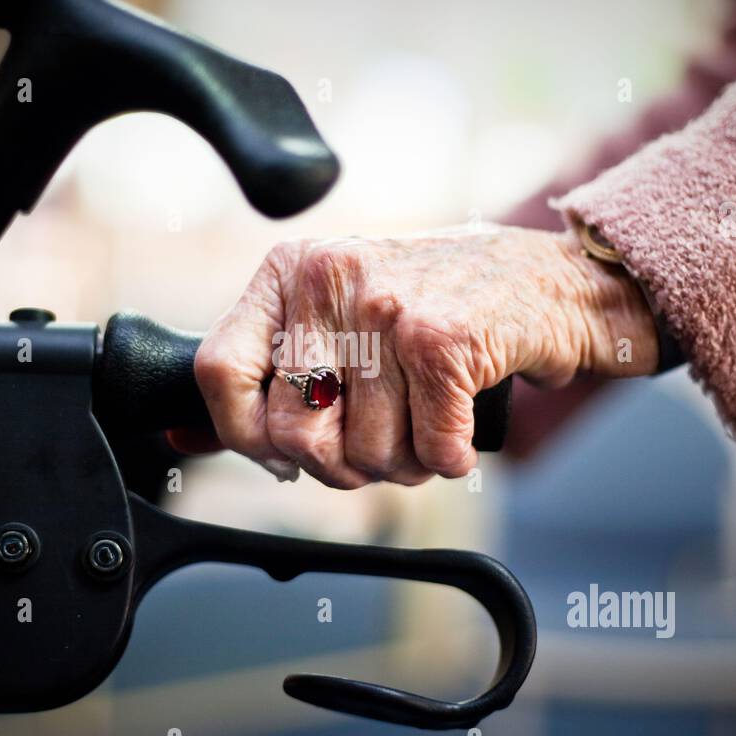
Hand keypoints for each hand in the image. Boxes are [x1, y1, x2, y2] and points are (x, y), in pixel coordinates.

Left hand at [187, 223, 656, 487]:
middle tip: (378, 444)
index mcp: (294, 271)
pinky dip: (449, 460)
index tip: (282, 453)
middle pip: (292, 433)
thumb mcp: (342, 316)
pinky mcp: (444, 341)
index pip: (220, 372)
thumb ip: (266, 374)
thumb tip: (182, 441)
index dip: (244, 435)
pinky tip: (459, 423)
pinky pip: (428, 455)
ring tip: (426, 421)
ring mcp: (387, 308)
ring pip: (363, 455)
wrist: (553, 282)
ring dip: (402, 464)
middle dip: (339, 464)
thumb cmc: (442, 305)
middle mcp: (331, 280)